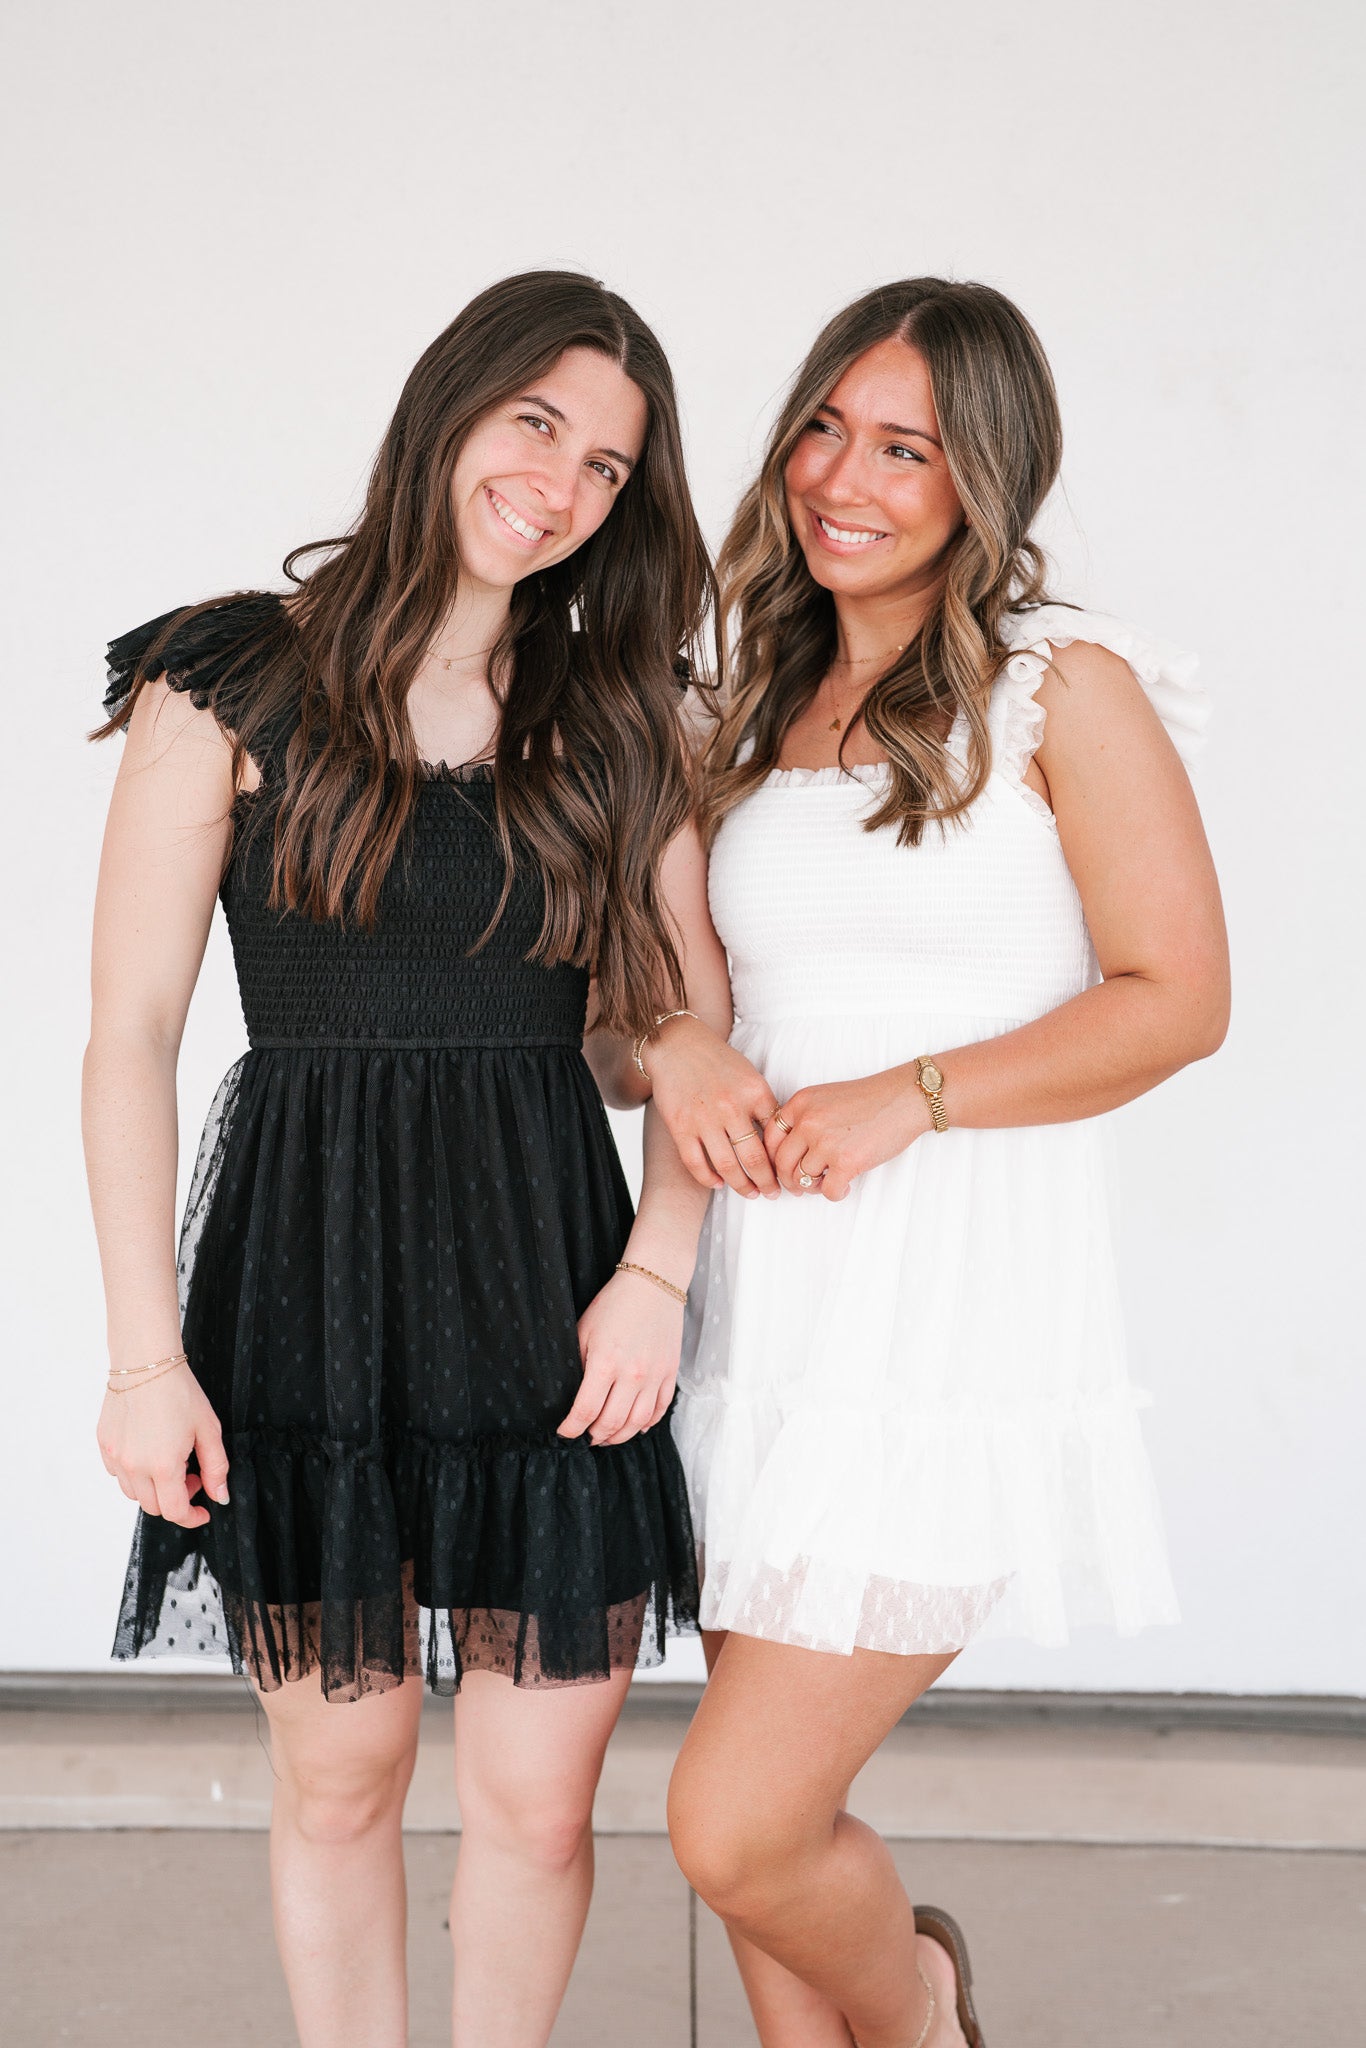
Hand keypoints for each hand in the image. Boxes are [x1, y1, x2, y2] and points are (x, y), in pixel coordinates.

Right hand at [97, 1365, 230, 1528]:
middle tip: (192, 1474)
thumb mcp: (209, 1430)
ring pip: (134, 1493)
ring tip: (171, 1460)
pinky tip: (149, 1450)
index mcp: (162, 1466)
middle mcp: (133, 1467)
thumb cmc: (180, 1392)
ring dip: (154, 1488)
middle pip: (153, 1506)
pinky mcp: (103, 1444)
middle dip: (176, 1499)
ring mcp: (114, 1456)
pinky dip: (134, 1473)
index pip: (174, 1512)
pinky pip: (118, 1474)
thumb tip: (219, 1496)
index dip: (192, 1517)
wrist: (147, 1362)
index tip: (203, 1510)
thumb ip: (216, 1468)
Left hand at [557, 1269, 685, 1446]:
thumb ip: (578, 1364)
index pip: (585, 1410)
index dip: (572, 1428)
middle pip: (611, 1422)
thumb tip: (572, 1394)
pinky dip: (647, 1423)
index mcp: (605, 1362)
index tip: (564, 1432)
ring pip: (637, 1423)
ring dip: (620, 1436)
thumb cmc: (614, 1304)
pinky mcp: (670, 1372)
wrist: (653, 1284)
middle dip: (594, 1436)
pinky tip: (636, 1426)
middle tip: (586, 1438)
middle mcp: (632, 1374)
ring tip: (607, 1437)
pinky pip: (660, 1409)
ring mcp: (654, 1375)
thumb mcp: (584, 1330)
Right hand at [645, 1015, 781, 1199]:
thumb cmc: (717, 1061)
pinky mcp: (680, 1126)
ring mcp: (704, 1119)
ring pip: (727, 1166)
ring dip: (742, 1186)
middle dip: (768, 1182)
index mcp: (754, 1092)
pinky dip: (709, 1179)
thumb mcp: (750, 1076)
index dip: (784, 1159)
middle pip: (755, 1158)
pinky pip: (696, 1163)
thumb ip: (764, 1105)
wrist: (678, 1044)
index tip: (789, 1172)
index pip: (776, 1136)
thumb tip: (780, 1139)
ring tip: (751, 1193)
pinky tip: (719, 1183)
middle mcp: (731, 1107)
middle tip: (774, 1193)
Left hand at [767, 1066, 928, 1200]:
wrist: (904, 1098)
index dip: (773, 1159)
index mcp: (800, 1104)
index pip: (769, 1138)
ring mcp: (826, 1142)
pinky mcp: (846, 1162)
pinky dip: (835, 1194)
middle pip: (781, 1163)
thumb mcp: (826, 1097)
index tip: (782, 1169)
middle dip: (789, 1180)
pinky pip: (828, 1191)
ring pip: (802, 1179)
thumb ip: (804, 1118)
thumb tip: (789, 1154)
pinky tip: (845, 1186)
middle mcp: (808, 1122)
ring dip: (813, 1187)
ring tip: (828, 1181)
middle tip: (800, 1187)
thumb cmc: (870, 1099)